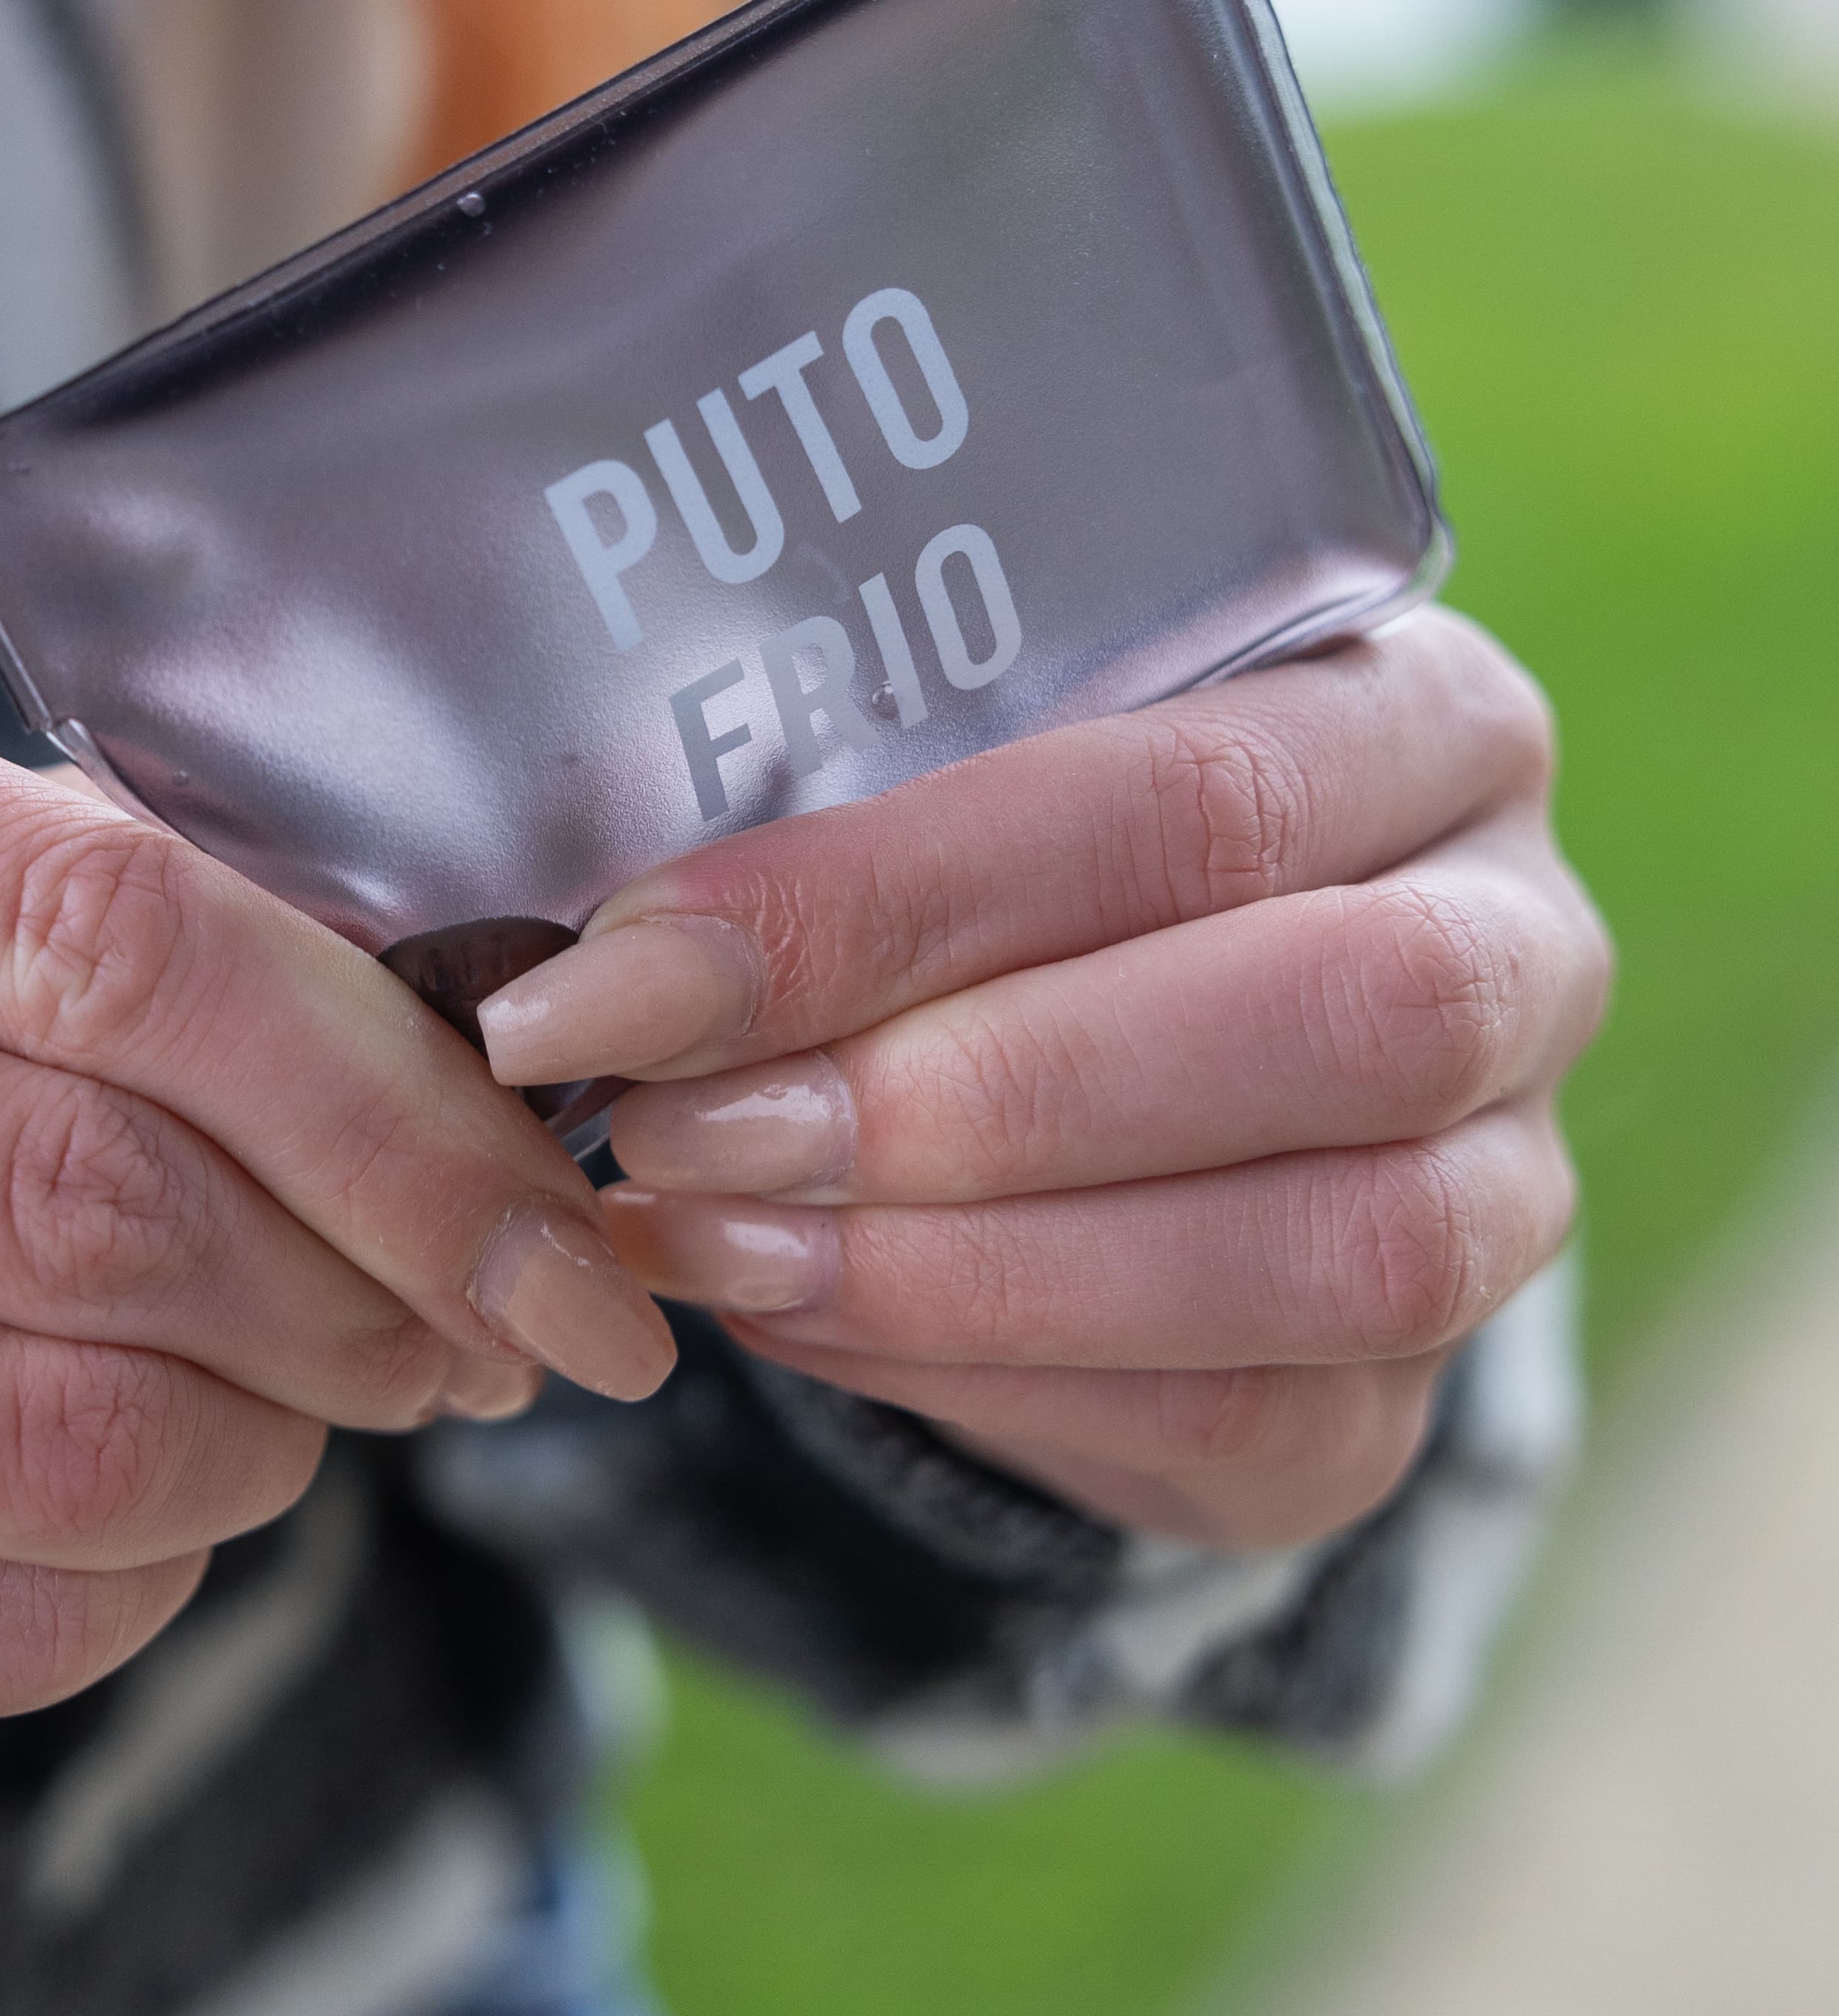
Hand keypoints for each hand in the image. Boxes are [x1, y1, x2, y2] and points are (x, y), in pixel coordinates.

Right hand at [0, 614, 671, 1753]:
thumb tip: (389, 1021)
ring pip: (26, 1419)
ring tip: (333, 1396)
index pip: (91, 917)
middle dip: (368, 1271)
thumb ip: (11, 868)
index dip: (373, 1073)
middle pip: (85, 1181)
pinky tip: (164, 1512)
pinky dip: (122, 1576)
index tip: (533, 1174)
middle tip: (485, 1303)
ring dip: (264, 1431)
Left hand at [479, 611, 1601, 1549]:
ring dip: (966, 1262)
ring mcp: (1504, 1181)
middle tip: (679, 1123)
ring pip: (1321, 1250)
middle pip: (1308, 1016)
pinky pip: (1248, 1409)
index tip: (627, 968)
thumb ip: (842, 808)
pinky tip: (789, 1313)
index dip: (892, 895)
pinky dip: (988, 1373)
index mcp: (1420, 715)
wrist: (1140, 1046)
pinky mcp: (1412, 1386)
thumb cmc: (1018, 851)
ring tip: (706, 1236)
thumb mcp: (951, 769)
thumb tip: (609, 962)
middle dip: (956, 1091)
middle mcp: (1514, 939)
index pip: (1185, 797)